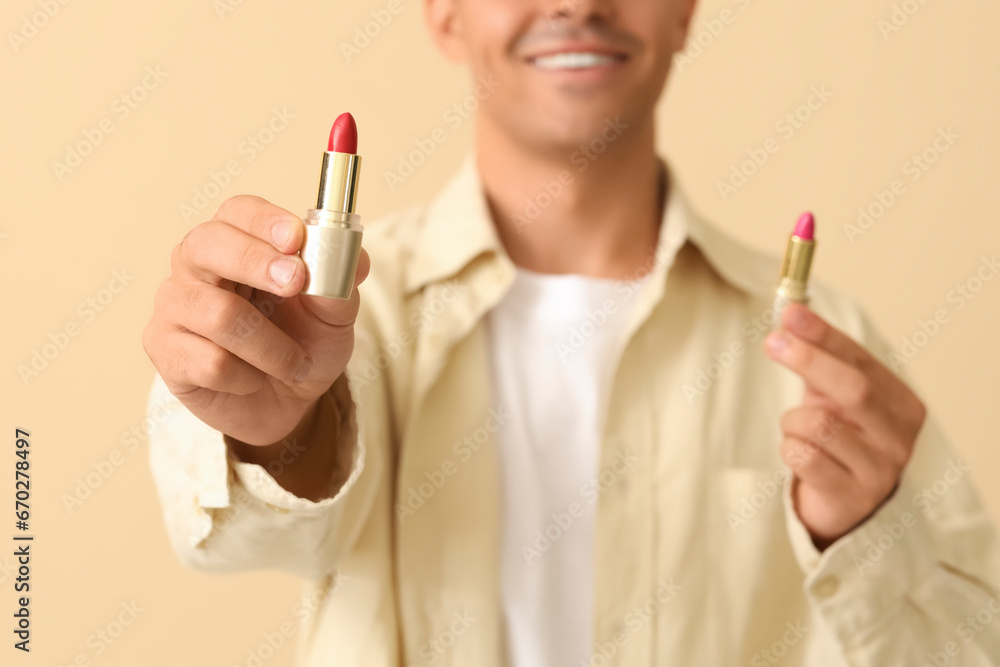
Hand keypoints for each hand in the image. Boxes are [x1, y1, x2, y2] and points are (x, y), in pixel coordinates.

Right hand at [142, 195, 369, 445]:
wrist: (286, 403)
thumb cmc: (303, 344)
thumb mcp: (334, 316)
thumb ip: (340, 285)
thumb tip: (356, 260)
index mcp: (238, 239)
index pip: (239, 211)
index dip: (265, 222)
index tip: (296, 238)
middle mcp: (196, 264)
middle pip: (208, 244)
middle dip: (257, 263)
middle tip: (296, 283)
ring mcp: (175, 304)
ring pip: (218, 314)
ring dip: (271, 347)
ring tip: (293, 364)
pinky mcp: (163, 348)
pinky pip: (210, 362)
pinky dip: (247, 377)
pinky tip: (251, 380)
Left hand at [764, 303, 926, 549]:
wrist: (844, 505)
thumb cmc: (839, 440)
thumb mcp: (834, 397)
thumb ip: (818, 359)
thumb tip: (790, 316)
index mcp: (902, 404)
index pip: (862, 360)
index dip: (824, 335)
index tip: (791, 313)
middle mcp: (899, 437)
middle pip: (854, 388)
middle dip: (809, 360)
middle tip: (773, 342)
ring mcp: (879, 470)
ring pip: (819, 425)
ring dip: (793, 421)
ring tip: (797, 430)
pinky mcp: (851, 497)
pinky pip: (804, 457)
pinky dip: (789, 448)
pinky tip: (798, 454)